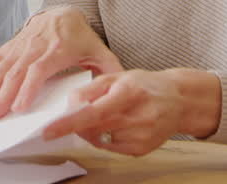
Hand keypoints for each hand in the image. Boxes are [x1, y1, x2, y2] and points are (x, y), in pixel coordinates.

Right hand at [0, 6, 121, 121]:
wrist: (64, 11)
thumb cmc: (81, 37)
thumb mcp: (99, 50)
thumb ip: (110, 69)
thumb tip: (121, 86)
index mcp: (57, 48)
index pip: (38, 69)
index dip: (27, 87)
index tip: (17, 106)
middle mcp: (33, 46)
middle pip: (14, 73)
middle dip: (0, 96)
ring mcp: (17, 47)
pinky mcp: (7, 48)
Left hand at [41, 68, 221, 156]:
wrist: (178, 100)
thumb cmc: (145, 85)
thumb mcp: (117, 76)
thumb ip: (90, 89)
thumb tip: (69, 105)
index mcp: (129, 93)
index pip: (92, 112)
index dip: (68, 123)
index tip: (49, 131)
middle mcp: (137, 117)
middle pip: (93, 129)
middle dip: (77, 124)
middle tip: (79, 113)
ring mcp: (141, 136)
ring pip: (99, 140)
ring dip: (92, 130)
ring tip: (109, 114)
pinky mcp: (141, 149)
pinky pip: (111, 147)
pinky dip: (106, 137)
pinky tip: (119, 125)